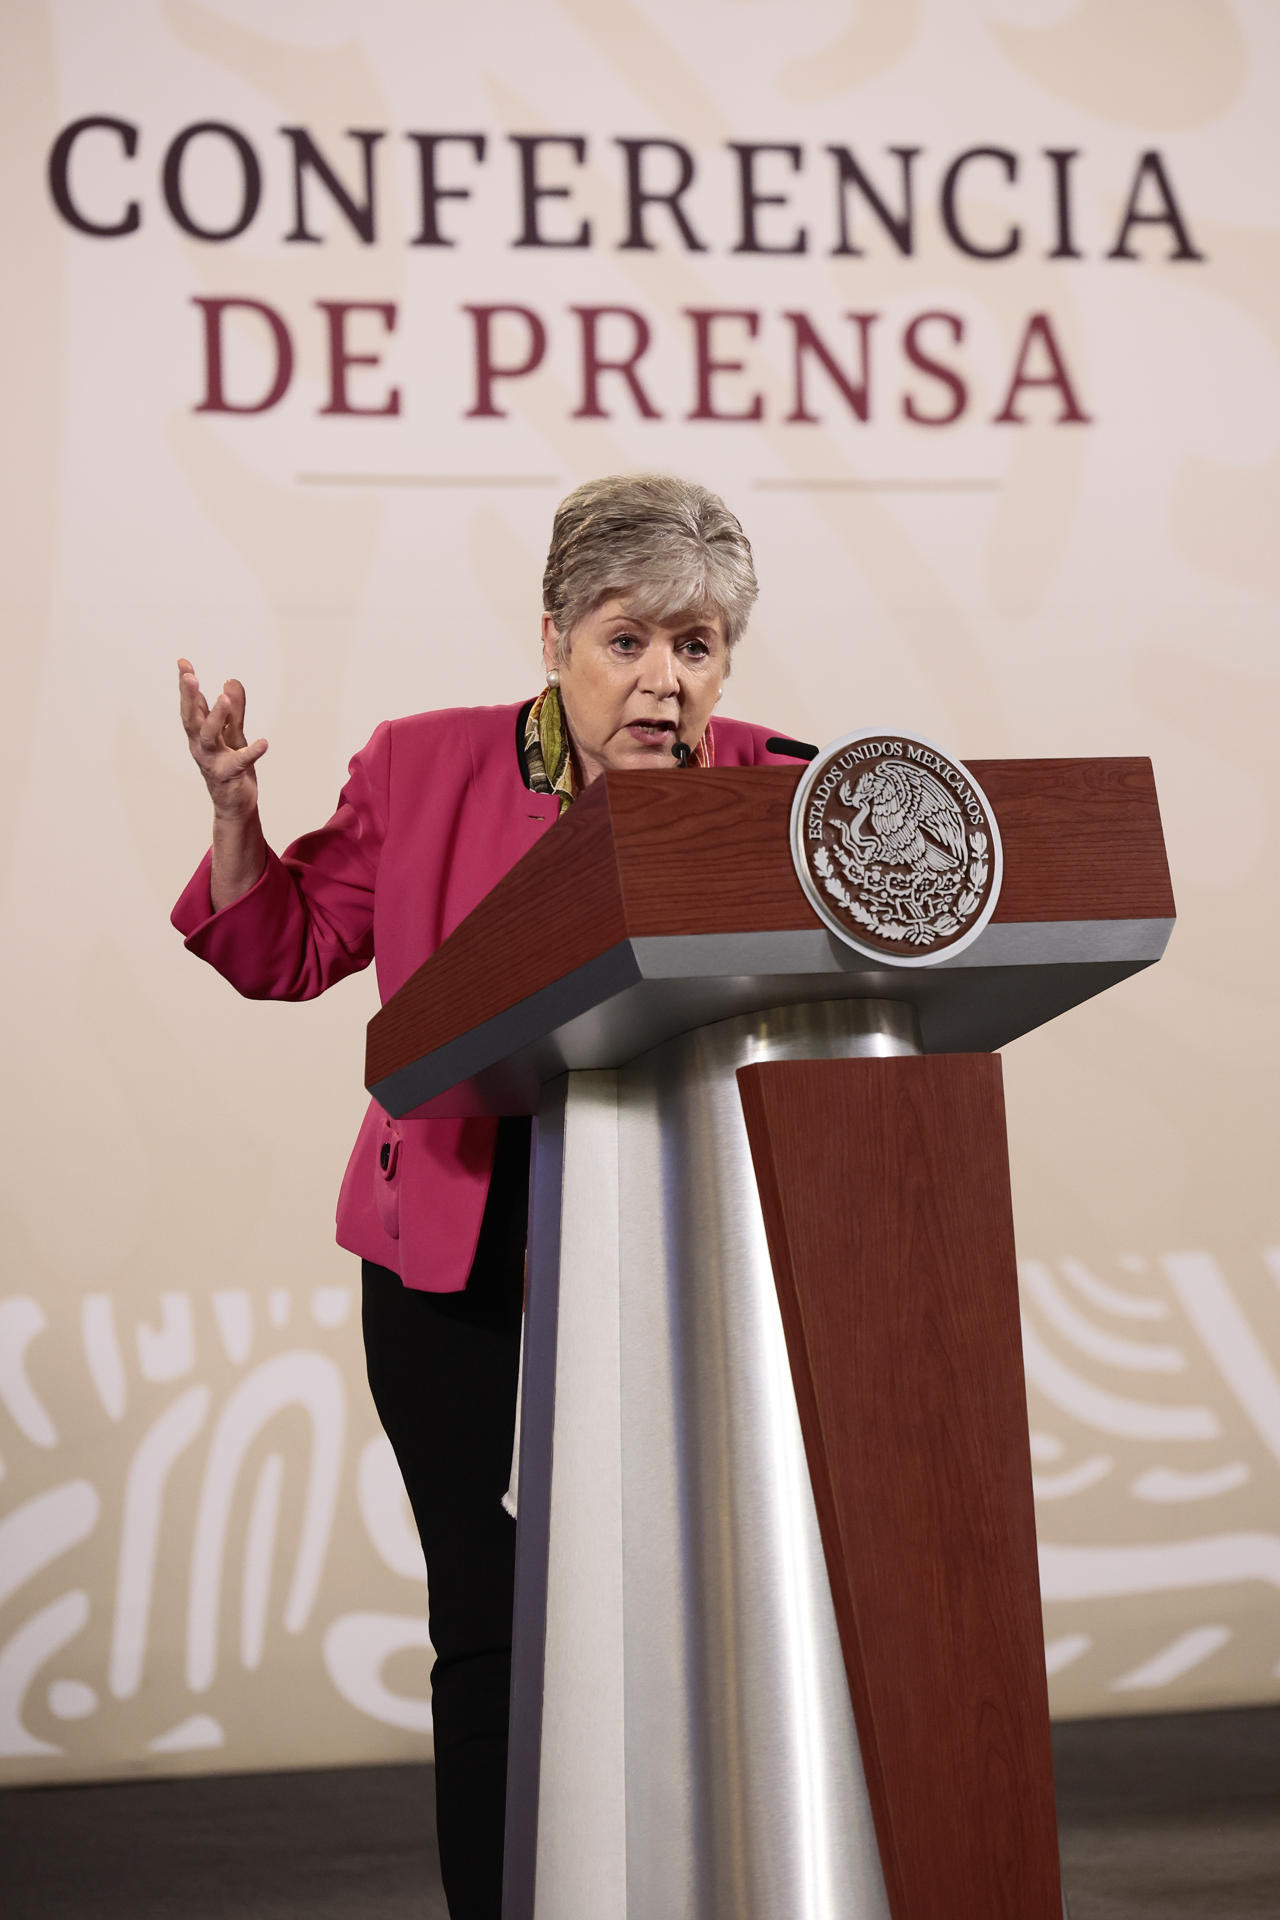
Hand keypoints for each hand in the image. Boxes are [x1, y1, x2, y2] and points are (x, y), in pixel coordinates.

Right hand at [178, 658, 267, 821]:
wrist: (235, 804)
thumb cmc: (230, 767)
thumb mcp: (234, 734)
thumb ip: (235, 711)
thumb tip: (231, 681)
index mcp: (200, 734)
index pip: (192, 705)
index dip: (186, 684)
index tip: (183, 662)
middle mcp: (201, 746)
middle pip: (191, 718)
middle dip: (189, 697)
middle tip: (190, 676)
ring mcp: (213, 761)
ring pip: (209, 737)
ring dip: (215, 717)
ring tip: (224, 699)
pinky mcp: (229, 775)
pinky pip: (240, 762)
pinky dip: (252, 752)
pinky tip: (264, 742)